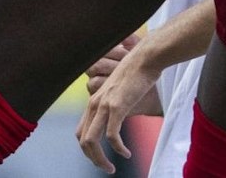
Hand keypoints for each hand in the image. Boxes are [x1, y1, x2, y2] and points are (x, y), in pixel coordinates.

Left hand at [77, 33, 155, 173]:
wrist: (145, 59)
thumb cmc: (136, 75)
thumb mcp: (120, 93)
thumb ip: (114, 106)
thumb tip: (118, 120)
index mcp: (94, 102)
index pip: (81, 132)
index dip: (88, 150)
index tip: (101, 158)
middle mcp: (94, 104)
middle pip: (83, 140)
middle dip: (93, 159)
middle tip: (107, 168)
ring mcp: (103, 105)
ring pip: (91, 141)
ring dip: (100, 159)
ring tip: (112, 167)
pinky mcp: (116, 106)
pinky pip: (111, 136)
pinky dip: (118, 149)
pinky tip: (126, 153)